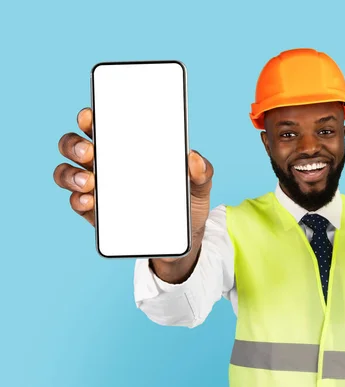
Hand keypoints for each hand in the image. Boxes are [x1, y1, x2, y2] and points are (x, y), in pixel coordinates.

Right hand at [54, 107, 213, 262]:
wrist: (185, 237)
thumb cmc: (187, 199)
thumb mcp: (199, 184)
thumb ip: (202, 170)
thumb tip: (194, 158)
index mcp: (127, 146)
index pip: (102, 124)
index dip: (90, 117)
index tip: (90, 116)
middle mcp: (105, 162)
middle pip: (75, 145)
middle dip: (75, 144)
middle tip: (90, 152)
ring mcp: (96, 187)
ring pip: (68, 172)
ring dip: (70, 174)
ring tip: (89, 182)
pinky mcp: (96, 213)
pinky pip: (77, 202)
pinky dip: (78, 200)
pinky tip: (90, 201)